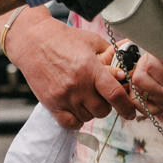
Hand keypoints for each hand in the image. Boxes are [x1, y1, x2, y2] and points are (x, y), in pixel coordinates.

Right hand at [7, 12, 137, 127]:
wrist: (32, 41)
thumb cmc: (63, 39)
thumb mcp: (91, 41)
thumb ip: (110, 57)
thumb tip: (124, 71)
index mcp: (90, 68)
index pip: (115, 94)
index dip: (126, 106)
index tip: (130, 112)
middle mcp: (78, 85)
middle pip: (102, 110)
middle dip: (106, 105)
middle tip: (100, 95)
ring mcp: (64, 97)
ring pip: (88, 117)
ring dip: (90, 111)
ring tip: (85, 96)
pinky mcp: (51, 104)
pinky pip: (71, 123)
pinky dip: (76, 119)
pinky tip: (76, 108)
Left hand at [127, 43, 162, 127]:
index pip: (152, 67)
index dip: (152, 53)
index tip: (160, 43)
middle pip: (140, 79)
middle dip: (142, 63)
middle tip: (154, 53)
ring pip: (139, 94)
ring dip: (141, 78)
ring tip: (152, 66)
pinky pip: (147, 106)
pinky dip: (142, 96)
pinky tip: (151, 83)